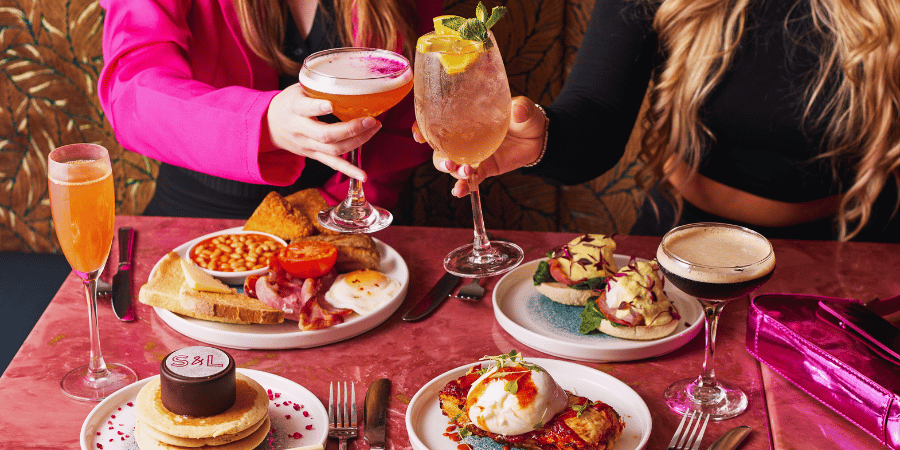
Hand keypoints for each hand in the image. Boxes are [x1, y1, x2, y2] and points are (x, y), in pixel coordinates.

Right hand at [266, 84, 381, 180]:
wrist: (270, 125)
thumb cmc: (289, 103)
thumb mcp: (298, 89)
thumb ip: (317, 87)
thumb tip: (348, 79)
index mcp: (293, 108)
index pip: (304, 108)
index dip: (317, 108)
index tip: (330, 105)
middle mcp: (300, 129)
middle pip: (325, 135)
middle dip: (350, 129)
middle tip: (370, 120)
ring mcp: (307, 145)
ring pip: (333, 149)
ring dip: (357, 141)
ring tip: (374, 129)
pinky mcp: (313, 155)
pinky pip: (332, 164)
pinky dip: (349, 171)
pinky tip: (363, 176)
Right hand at [414, 96, 546, 196]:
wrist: (539, 139)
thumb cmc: (526, 118)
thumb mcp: (524, 109)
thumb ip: (521, 109)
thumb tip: (518, 110)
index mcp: (466, 117)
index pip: (438, 120)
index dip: (423, 127)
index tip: (418, 135)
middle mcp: (464, 137)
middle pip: (440, 148)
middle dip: (439, 157)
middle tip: (449, 162)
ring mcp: (472, 155)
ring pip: (452, 165)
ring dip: (453, 171)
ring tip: (464, 172)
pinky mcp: (483, 169)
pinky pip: (470, 180)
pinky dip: (464, 186)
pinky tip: (460, 191)